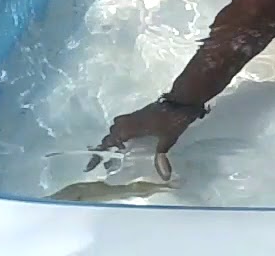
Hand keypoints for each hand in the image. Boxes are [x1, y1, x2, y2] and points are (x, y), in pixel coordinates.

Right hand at [85, 100, 201, 179]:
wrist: (182, 98)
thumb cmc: (174, 118)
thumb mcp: (168, 138)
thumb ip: (162, 156)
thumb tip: (164, 177)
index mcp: (133, 127)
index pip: (111, 139)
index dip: (100, 151)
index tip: (91, 164)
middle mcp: (131, 120)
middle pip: (113, 131)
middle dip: (109, 144)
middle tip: (111, 158)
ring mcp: (137, 115)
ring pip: (120, 124)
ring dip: (118, 135)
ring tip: (122, 150)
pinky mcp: (144, 112)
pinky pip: (128, 122)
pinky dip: (126, 130)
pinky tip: (135, 140)